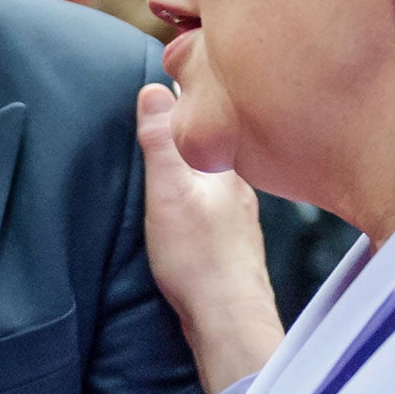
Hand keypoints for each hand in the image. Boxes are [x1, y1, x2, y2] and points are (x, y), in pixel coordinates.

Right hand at [136, 82, 283, 393]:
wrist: (229, 321)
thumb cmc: (198, 259)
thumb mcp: (168, 192)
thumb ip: (161, 143)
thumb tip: (154, 89)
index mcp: (225, 167)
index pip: (202, 117)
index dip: (182, 95)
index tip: (166, 72)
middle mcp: (239, 187)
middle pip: (211, 146)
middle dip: (192, 127)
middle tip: (168, 104)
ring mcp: (240, 217)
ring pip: (216, 176)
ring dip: (198, 162)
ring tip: (176, 149)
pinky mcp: (233, 243)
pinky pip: (216, 202)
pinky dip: (202, 192)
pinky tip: (192, 203)